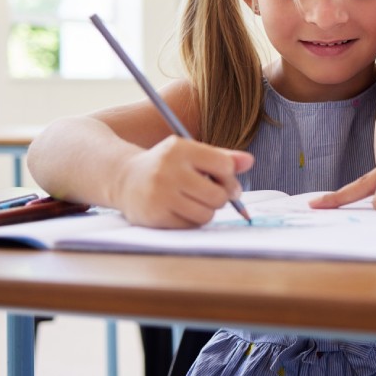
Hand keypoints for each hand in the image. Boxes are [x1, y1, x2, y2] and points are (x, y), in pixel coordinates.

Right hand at [113, 136, 253, 227]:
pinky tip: (182, 210)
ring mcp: (160, 195)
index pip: (224, 165)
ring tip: (197, 202)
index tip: (224, 179)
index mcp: (180, 149)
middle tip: (214, 194)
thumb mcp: (191, 152)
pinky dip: (193, 221)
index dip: (230, 176)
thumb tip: (250, 161)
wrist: (125, 179)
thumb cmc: (167, 165)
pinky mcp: (155, 216)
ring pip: (207, 214)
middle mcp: (168, 170)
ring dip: (207, 211)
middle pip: (218, 195)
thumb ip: (221, 157)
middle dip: (221, 197)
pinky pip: (191, 226)